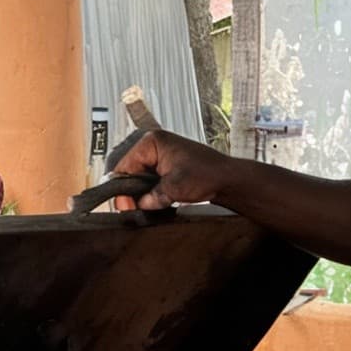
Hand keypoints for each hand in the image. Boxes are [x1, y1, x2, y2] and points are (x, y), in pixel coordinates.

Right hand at [111, 128, 231, 211]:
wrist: (228, 179)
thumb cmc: (208, 173)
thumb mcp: (174, 188)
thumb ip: (151, 197)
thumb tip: (138, 205)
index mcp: (152, 142)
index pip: (124, 165)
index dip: (122, 188)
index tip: (125, 205)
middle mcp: (154, 146)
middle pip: (130, 172)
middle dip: (132, 191)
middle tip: (134, 208)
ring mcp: (161, 156)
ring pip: (140, 178)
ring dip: (142, 193)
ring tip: (148, 204)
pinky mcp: (167, 167)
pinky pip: (150, 181)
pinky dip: (151, 192)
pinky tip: (155, 201)